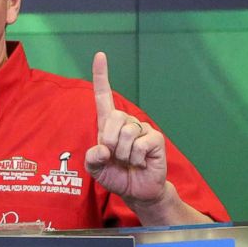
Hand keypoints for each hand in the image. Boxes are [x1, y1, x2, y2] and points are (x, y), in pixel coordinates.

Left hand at [84, 51, 169, 206]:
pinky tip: (141, 162)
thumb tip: (102, 149)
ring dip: (123, 154)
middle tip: (115, 157)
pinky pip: (140, 144)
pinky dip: (136, 158)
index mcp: (108, 125)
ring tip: (129, 161)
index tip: (100, 55)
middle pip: (113, 118)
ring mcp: (142, 129)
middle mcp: (126, 122)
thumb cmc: (116, 176)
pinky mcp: (155, 139)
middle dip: (109, 141)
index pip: (103, 96)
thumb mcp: (96, 169)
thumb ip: (92, 159)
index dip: (101, 76)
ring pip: (126, 133)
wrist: (136, 191)